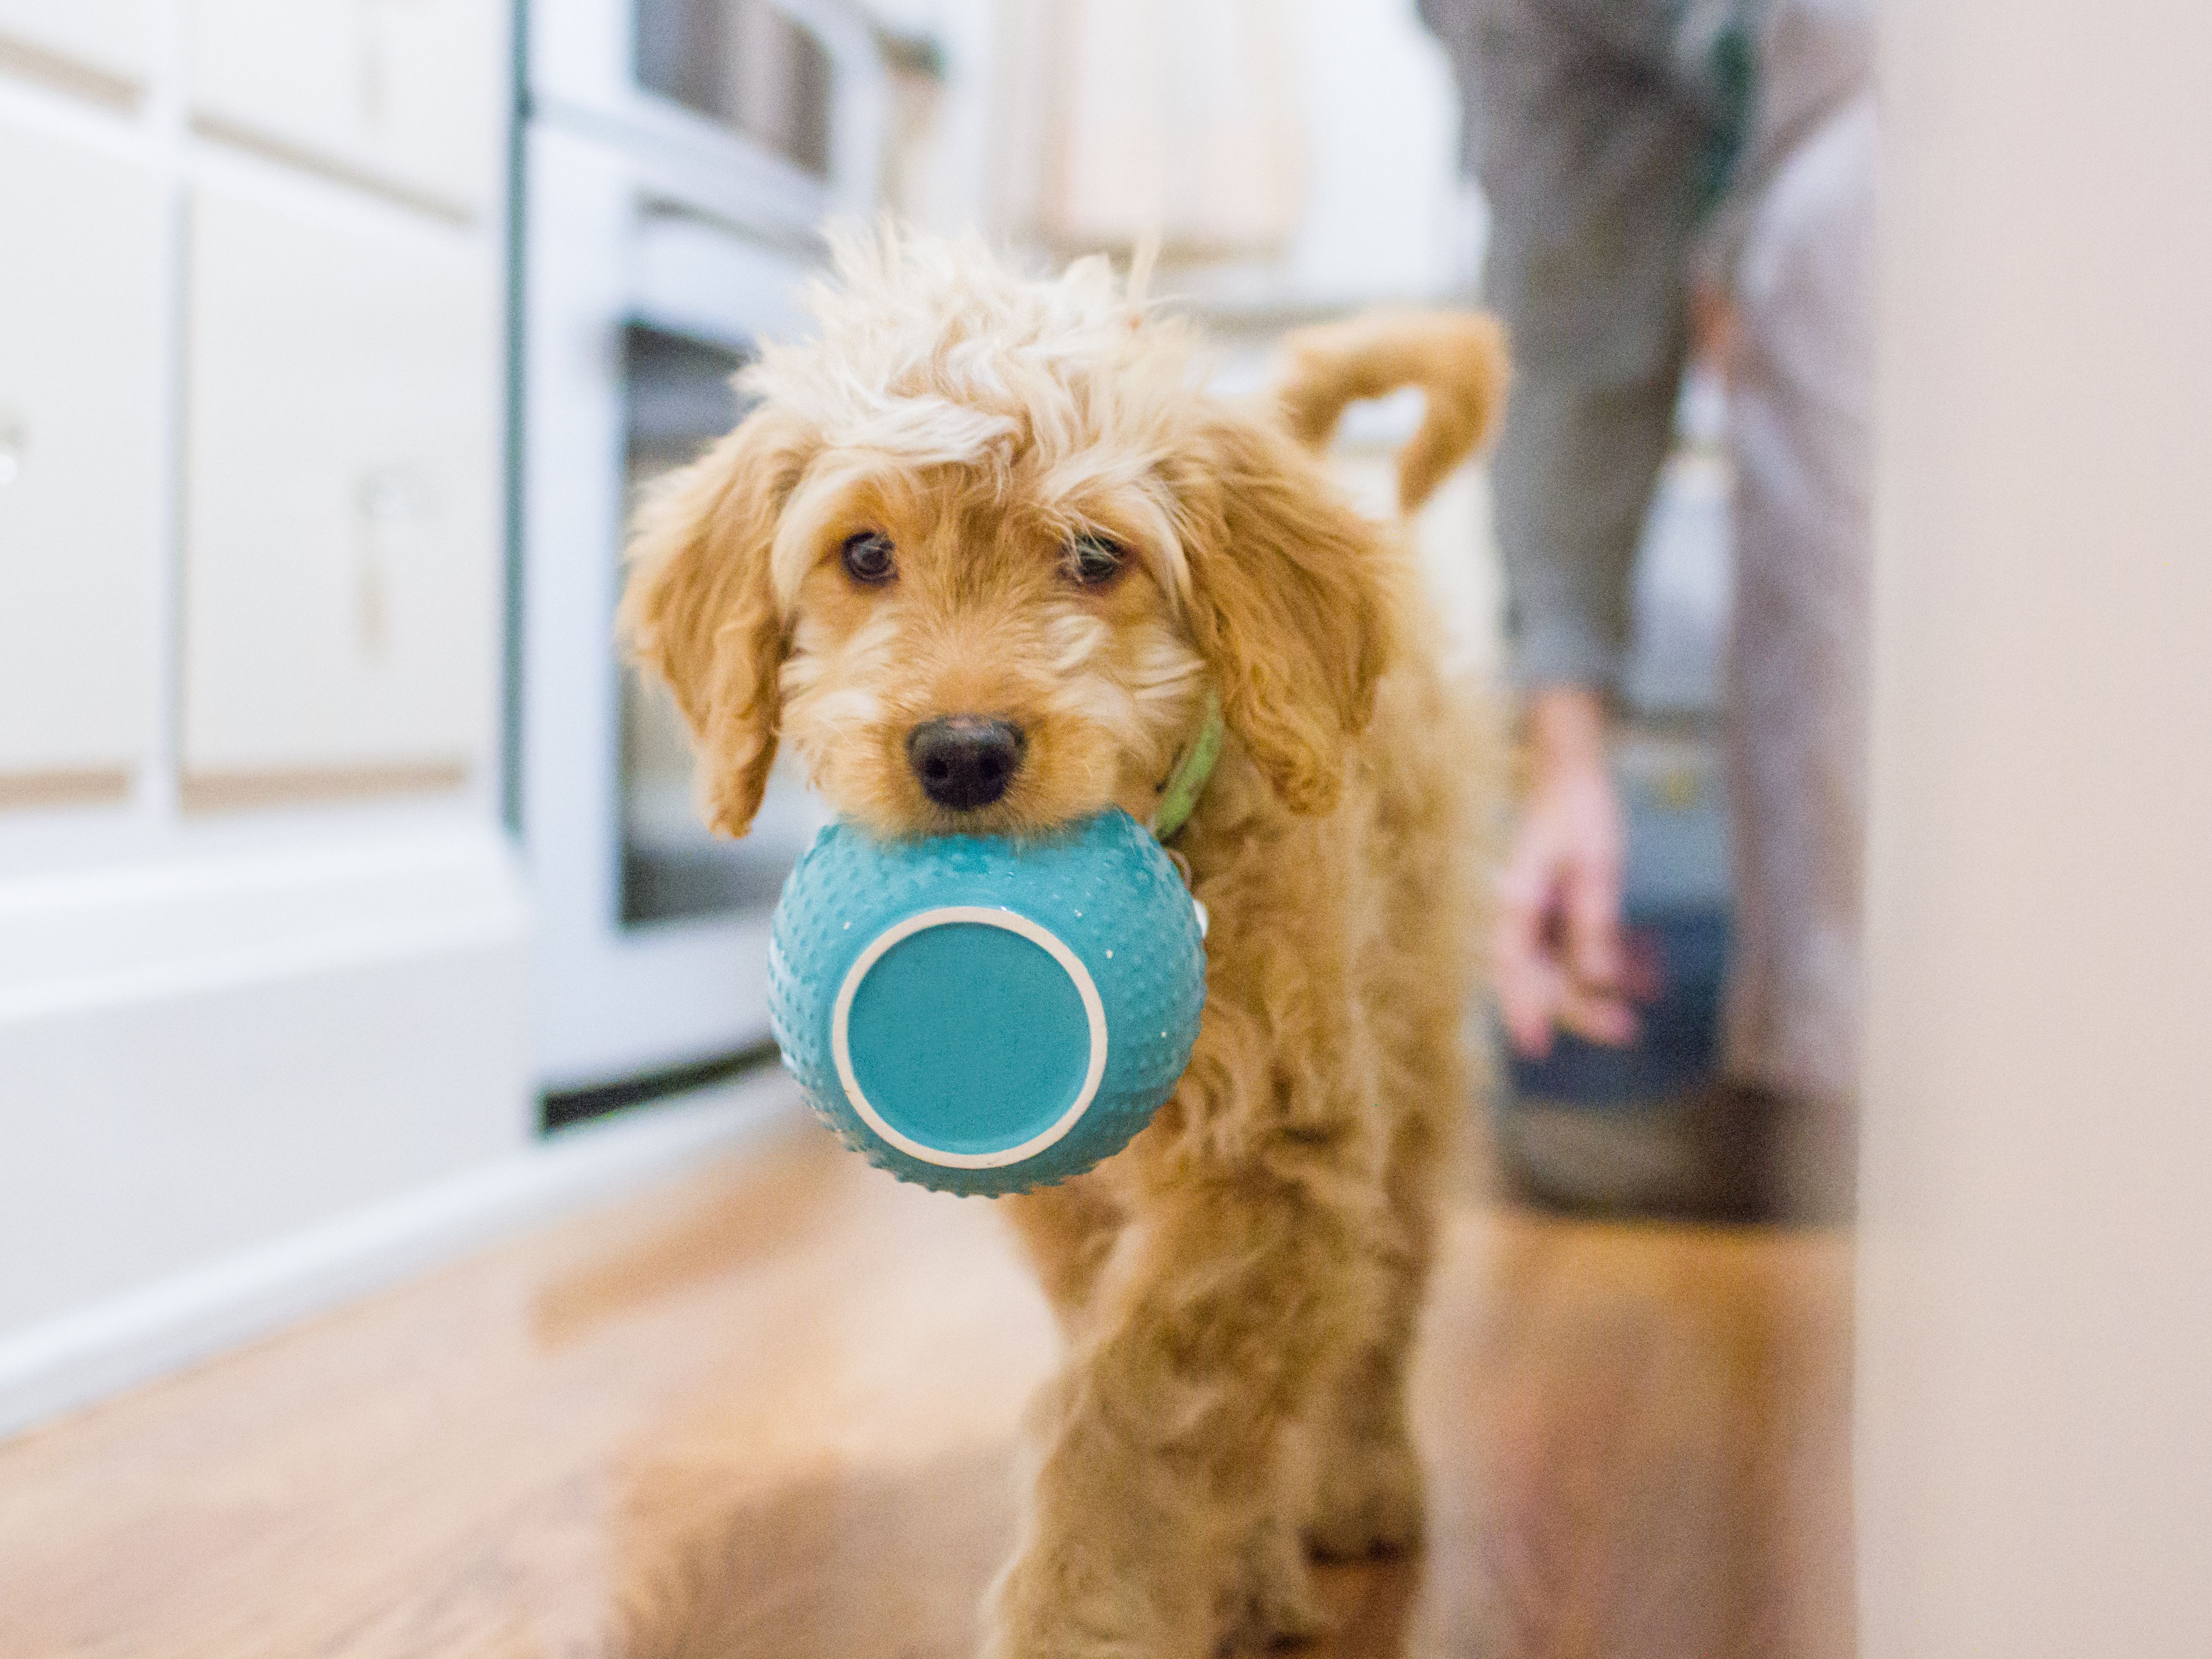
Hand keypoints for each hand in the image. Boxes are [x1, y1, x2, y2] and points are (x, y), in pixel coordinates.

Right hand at [1493, 687, 1639, 1058]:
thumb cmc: (1580, 808)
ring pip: (1562, 965)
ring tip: (1640, 1006)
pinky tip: (1645, 975)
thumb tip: (1598, 982)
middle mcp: (1521, 912)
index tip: (1538, 1047)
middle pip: (1540, 976)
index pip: (1512, 968)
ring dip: (1598, 988)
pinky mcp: (1558, 905)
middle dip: (1581, 1008)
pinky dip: (1608, 962)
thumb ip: (1595, 924)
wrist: (1570, 766)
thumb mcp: (1596, 866)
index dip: (1522, 1010)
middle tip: (1625, 1030)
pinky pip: (1579, 946)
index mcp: (1518, 902)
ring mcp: (1539, 910)